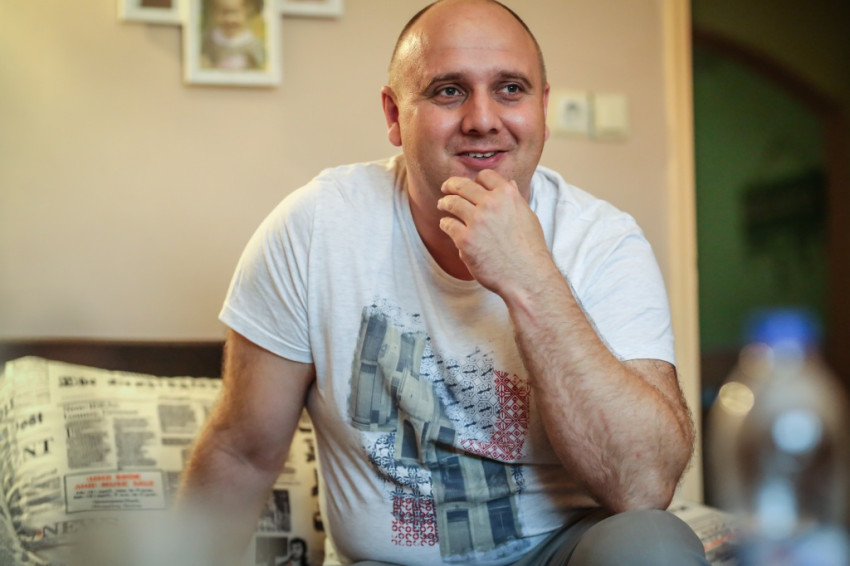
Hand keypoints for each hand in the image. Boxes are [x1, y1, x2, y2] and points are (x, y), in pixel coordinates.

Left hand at [437, 169, 553, 295]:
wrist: (526, 276)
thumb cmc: (529, 250)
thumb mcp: (528, 217)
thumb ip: (514, 199)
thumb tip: (508, 183)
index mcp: (508, 195)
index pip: (485, 176)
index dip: (476, 180)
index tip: (471, 184)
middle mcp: (491, 204)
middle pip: (462, 185)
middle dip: (451, 185)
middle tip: (446, 188)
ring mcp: (476, 221)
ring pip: (451, 203)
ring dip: (444, 203)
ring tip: (442, 205)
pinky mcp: (465, 240)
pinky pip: (447, 225)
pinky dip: (445, 224)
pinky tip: (447, 226)